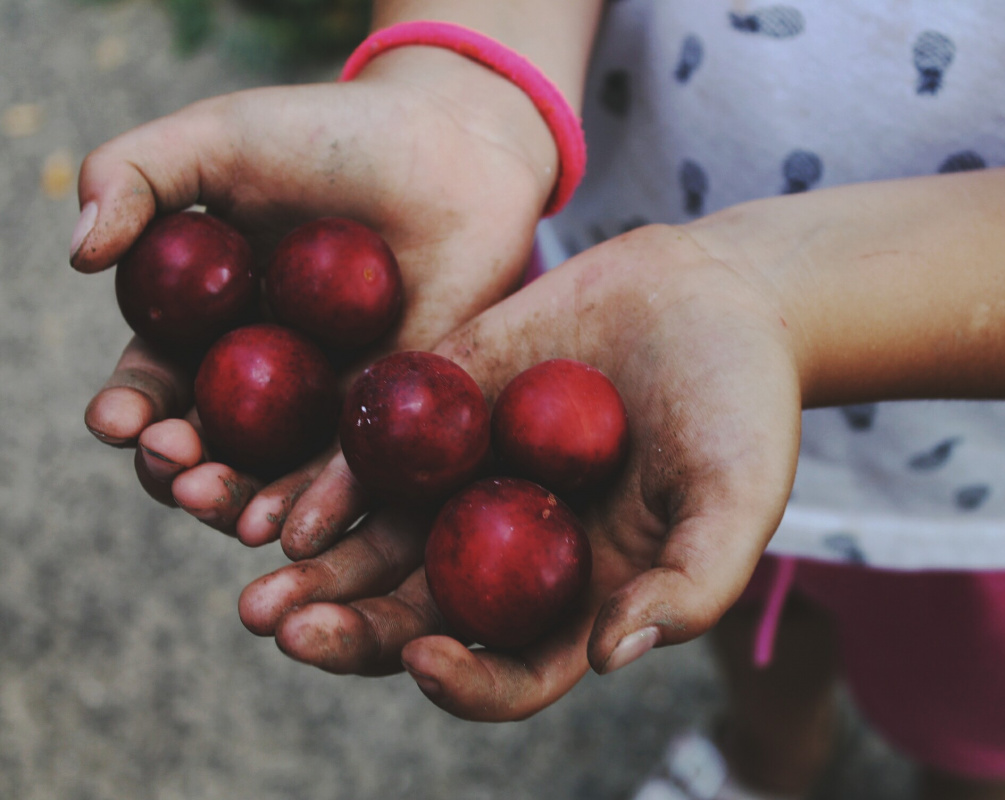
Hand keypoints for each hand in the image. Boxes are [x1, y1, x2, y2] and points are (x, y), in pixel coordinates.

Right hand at [74, 46, 556, 543]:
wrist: (451, 148)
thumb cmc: (333, 136)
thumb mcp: (222, 139)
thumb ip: (135, 175)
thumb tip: (79, 254)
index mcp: (207, 326)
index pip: (155, 385)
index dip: (129, 409)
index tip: (115, 419)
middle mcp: (263, 377)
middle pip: (207, 449)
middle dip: (177, 471)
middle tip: (172, 464)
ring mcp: (329, 402)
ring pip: (274, 476)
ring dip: (241, 504)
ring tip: (229, 515)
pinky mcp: (394, 413)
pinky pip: (358, 470)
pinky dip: (325, 504)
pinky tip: (299, 531)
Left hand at [238, 220, 805, 719]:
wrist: (714, 295)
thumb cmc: (744, 405)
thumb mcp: (741, 497)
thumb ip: (692, 583)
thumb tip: (610, 656)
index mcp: (580, 595)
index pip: (511, 672)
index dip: (464, 684)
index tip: (424, 658)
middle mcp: (513, 552)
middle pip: (420, 620)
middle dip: (353, 635)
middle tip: (288, 630)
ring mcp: (471, 481)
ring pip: (378, 549)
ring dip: (315, 575)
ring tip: (259, 589)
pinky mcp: (444, 410)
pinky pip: (374, 461)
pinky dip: (328, 488)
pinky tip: (285, 505)